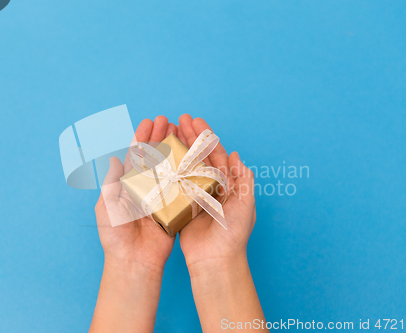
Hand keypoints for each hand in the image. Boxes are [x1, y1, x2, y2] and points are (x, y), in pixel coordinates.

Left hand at [95, 116, 177, 272]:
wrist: (133, 261)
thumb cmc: (115, 236)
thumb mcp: (107, 207)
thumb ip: (112, 183)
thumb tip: (115, 159)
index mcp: (128, 185)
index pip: (136, 156)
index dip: (142, 138)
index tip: (149, 122)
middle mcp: (146, 187)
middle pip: (155, 157)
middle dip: (160, 138)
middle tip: (168, 121)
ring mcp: (161, 196)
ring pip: (169, 167)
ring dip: (174, 149)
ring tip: (181, 132)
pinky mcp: (174, 207)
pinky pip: (182, 187)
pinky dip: (187, 171)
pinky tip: (192, 157)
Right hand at [177, 115, 255, 268]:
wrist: (216, 261)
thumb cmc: (233, 234)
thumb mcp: (245, 205)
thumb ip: (243, 181)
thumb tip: (238, 156)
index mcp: (227, 184)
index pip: (216, 155)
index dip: (206, 137)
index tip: (196, 121)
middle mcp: (211, 187)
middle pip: (199, 156)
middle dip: (191, 137)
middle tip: (181, 119)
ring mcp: (195, 195)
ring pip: (185, 167)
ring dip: (179, 149)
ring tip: (168, 132)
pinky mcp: (182, 206)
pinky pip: (174, 184)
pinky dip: (168, 170)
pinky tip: (159, 157)